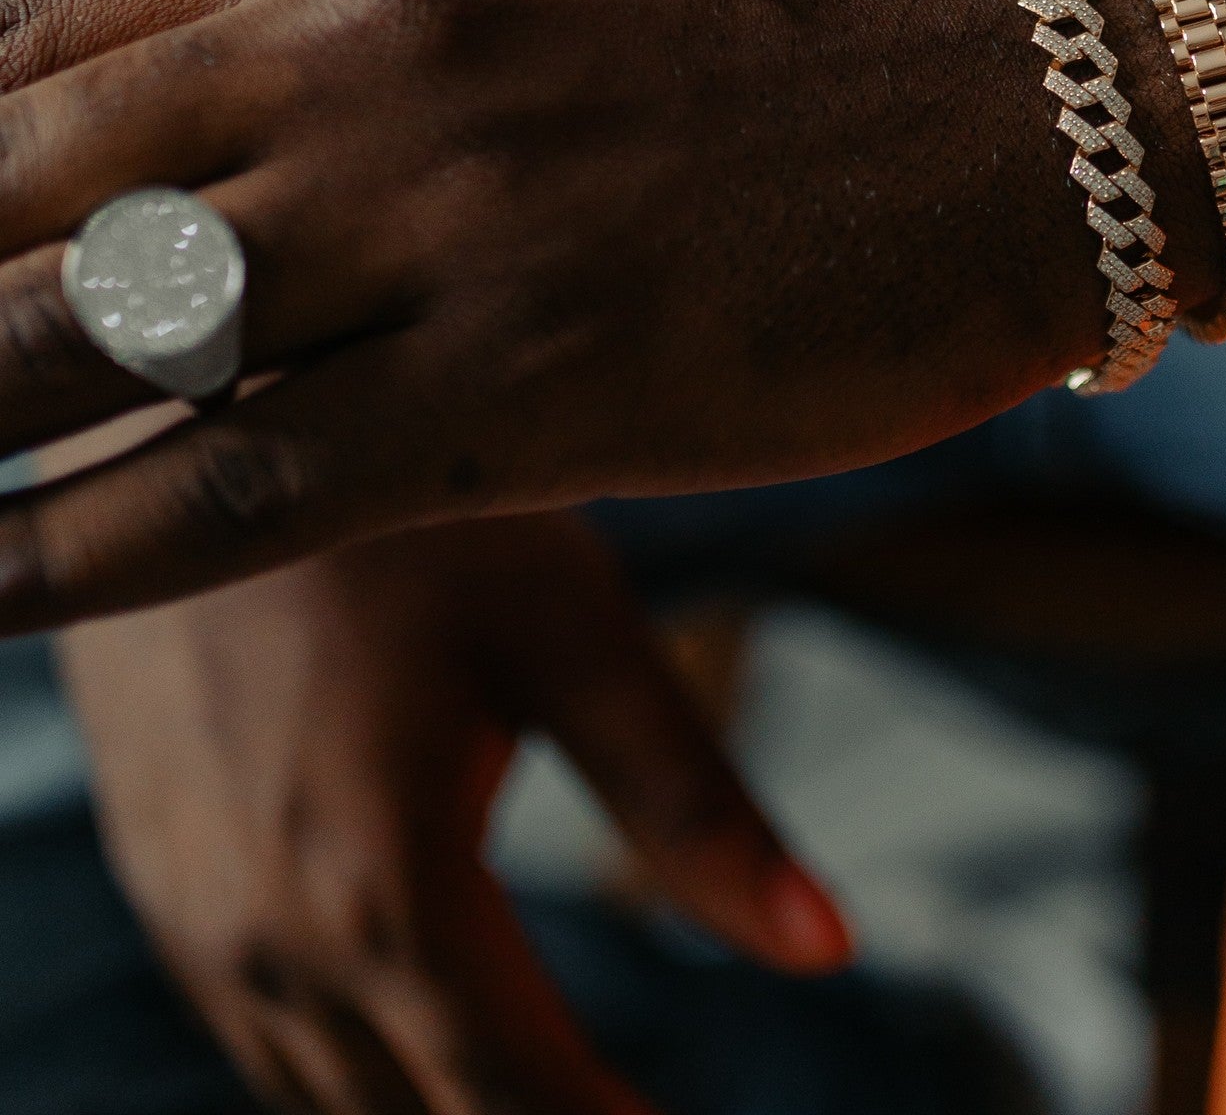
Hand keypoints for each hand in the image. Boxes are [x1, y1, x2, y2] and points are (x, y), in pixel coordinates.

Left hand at [0, 0, 1162, 628]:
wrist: (1056, 89)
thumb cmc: (816, 41)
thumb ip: (360, 41)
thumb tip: (190, 170)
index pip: (29, 48)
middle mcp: (372, 48)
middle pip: (10, 196)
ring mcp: (446, 212)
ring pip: (80, 346)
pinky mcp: (533, 380)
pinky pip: (227, 493)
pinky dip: (67, 561)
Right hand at [64, 506, 849, 1114]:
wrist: (201, 416)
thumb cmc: (418, 513)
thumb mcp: (575, 637)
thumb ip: (695, 805)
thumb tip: (830, 949)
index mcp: (387, 884)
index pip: (513, 1105)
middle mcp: (269, 936)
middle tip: (635, 1114)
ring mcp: (193, 916)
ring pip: (330, 1099)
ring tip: (555, 1095)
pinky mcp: (158, 877)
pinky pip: (261, 1036)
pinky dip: (358, 1065)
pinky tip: (432, 1032)